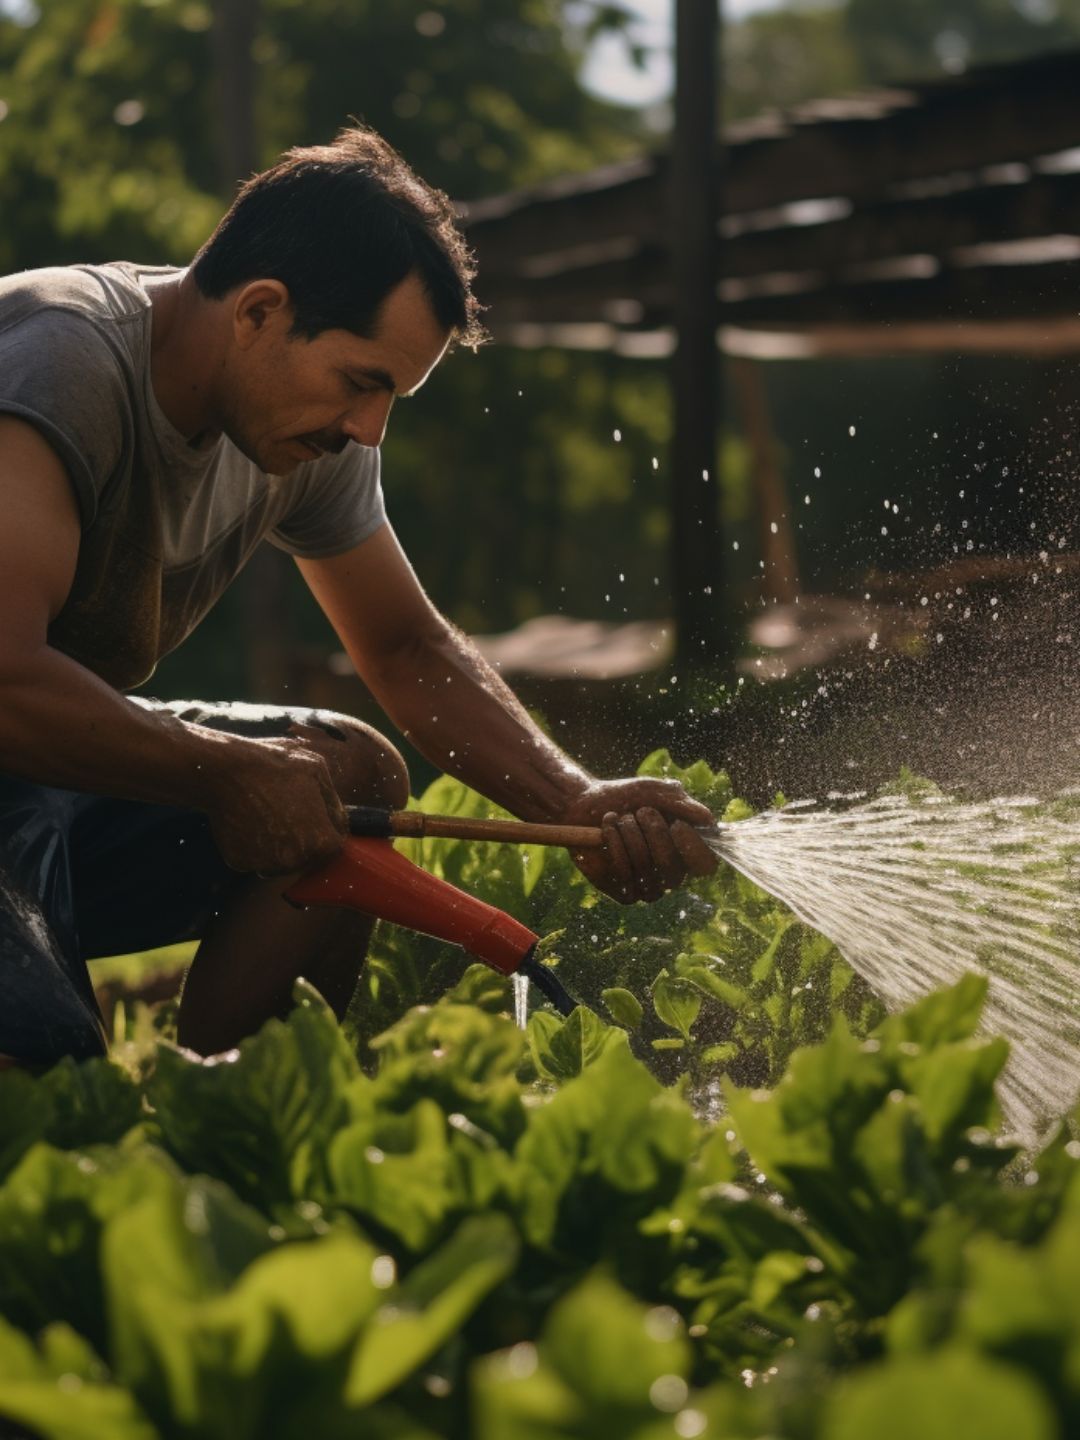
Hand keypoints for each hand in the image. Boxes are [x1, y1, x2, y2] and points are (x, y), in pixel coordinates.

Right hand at [200, 735, 347, 874]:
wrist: (225, 770)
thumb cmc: (274, 765)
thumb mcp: (317, 771)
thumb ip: (334, 802)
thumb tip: (339, 821)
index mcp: (321, 842)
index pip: (334, 847)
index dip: (327, 829)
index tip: (314, 815)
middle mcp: (295, 861)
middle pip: (307, 857)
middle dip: (303, 839)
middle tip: (287, 812)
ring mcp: (265, 865)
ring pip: (279, 860)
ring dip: (278, 845)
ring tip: (266, 814)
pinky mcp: (239, 863)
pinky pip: (252, 858)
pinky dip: (251, 845)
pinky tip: (247, 821)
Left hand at [559, 777, 718, 903]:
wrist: (585, 803)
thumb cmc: (625, 797)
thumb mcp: (655, 791)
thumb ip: (683, 804)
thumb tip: (709, 822)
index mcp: (685, 850)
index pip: (705, 865)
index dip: (694, 849)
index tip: (676, 825)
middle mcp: (670, 873)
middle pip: (675, 869)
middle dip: (654, 833)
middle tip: (639, 812)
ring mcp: (647, 886)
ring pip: (647, 870)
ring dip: (630, 835)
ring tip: (620, 818)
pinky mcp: (622, 892)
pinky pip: (624, 876)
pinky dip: (614, 846)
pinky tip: (606, 831)